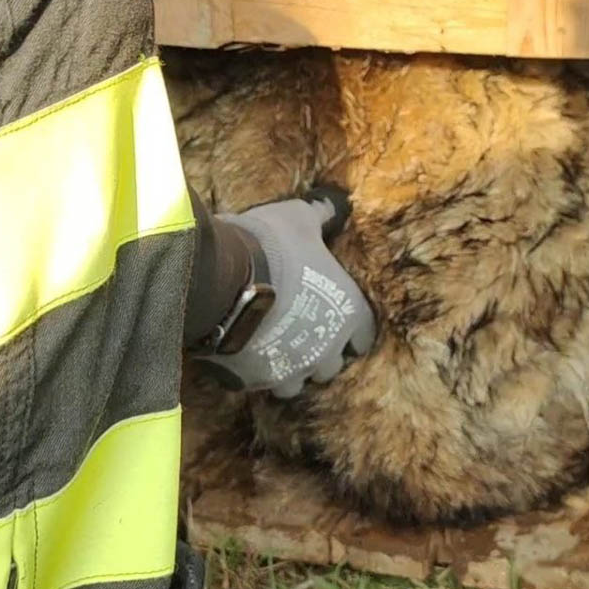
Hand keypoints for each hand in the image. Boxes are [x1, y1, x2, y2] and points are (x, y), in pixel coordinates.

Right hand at [196, 191, 374, 395]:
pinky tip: (246, 355)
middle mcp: (327, 350)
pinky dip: (256, 373)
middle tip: (302, 333)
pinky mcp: (255, 381)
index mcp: (349, 314)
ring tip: (273, 348)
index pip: (365, 336)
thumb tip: (336, 203)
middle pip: (331, 365)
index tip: (337, 320)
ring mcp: (291, 370)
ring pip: (297, 383)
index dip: (352, 330)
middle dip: (319, 352)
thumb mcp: (300, 218)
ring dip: (289, 368)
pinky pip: (259, 385)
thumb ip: (321, 215)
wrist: (223, 279)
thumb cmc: (272, 245)